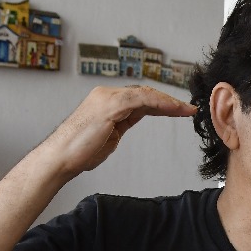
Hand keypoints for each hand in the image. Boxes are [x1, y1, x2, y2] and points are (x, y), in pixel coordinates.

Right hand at [42, 85, 196, 177]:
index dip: (161, 103)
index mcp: (106, 101)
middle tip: (189, 109)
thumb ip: (122, 122)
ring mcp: (107, 98)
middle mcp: (106, 95)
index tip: (179, 110)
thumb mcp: (109, 134)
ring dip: (168, 101)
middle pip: (145, 93)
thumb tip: (136, 117)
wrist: (61, 157)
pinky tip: (172, 109)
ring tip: (186, 110)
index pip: (140, 97)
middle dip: (169, 101)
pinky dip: (159, 103)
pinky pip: (140, 99)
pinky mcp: (109, 106)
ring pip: (145, 94)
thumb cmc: (81, 151)